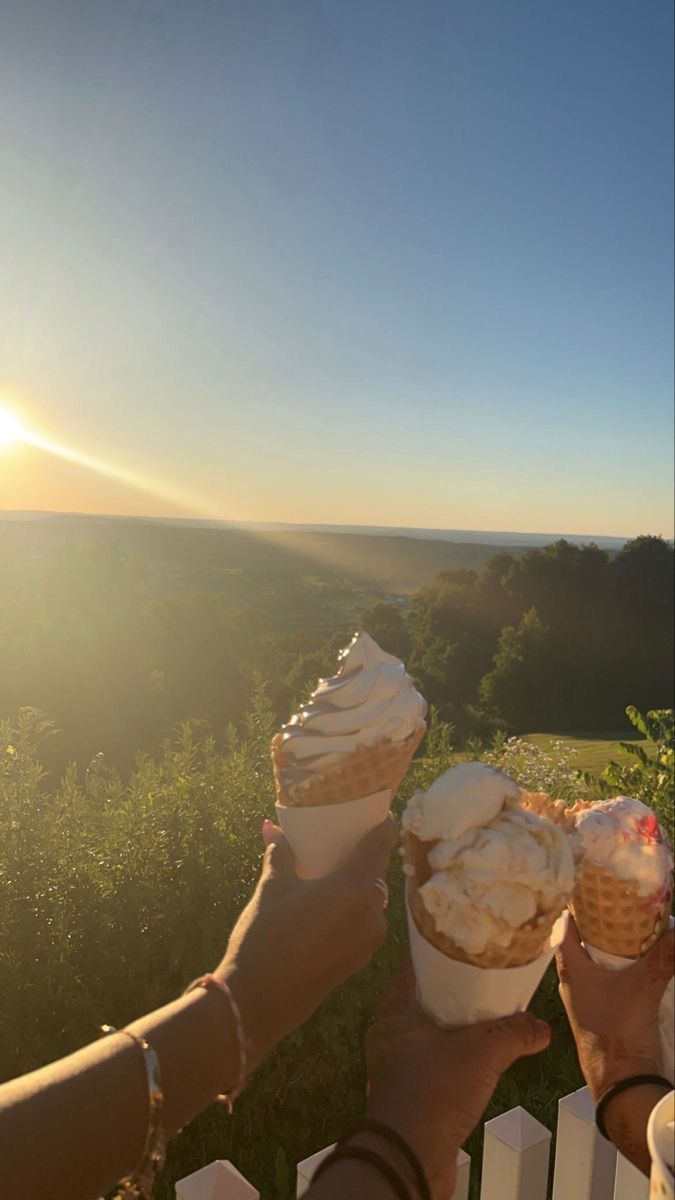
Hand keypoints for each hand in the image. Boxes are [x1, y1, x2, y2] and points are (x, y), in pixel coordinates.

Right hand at [217, 815, 397, 1069]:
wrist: (258, 1001)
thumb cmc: (265, 936)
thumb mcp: (272, 888)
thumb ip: (279, 854)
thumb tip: (270, 827)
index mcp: (355, 887)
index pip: (382, 844)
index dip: (383, 826)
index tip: (381, 812)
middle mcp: (372, 912)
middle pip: (376, 873)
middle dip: (362, 859)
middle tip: (342, 846)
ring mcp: (369, 940)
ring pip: (369, 901)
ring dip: (355, 889)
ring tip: (328, 880)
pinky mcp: (359, 961)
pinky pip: (362, 924)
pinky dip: (350, 912)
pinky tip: (324, 911)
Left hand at [364, 962, 550, 1198]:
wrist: (408, 1159)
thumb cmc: (435, 1090)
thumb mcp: (482, 1052)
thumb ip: (514, 1032)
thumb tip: (542, 1028)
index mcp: (395, 1008)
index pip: (419, 965)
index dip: (445, 955)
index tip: (473, 951)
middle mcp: (391, 1031)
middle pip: (430, 999)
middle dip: (460, 994)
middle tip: (491, 984)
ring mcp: (398, 1063)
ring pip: (434, 1033)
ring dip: (461, 1030)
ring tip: (493, 1021)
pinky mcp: (410, 1092)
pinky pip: (437, 1063)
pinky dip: (458, 1059)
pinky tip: (482, 1061)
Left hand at [555, 916, 673, 1098]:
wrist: (622, 1083)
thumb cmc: (617, 1035)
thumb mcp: (643, 988)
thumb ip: (663, 957)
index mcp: (570, 968)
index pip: (566, 924)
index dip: (577, 902)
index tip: (592, 884)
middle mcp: (573, 980)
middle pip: (582, 940)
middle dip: (600, 921)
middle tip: (619, 899)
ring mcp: (586, 996)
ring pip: (595, 960)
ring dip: (611, 944)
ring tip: (631, 924)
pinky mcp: (601, 1011)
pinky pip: (607, 979)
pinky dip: (620, 966)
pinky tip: (636, 959)